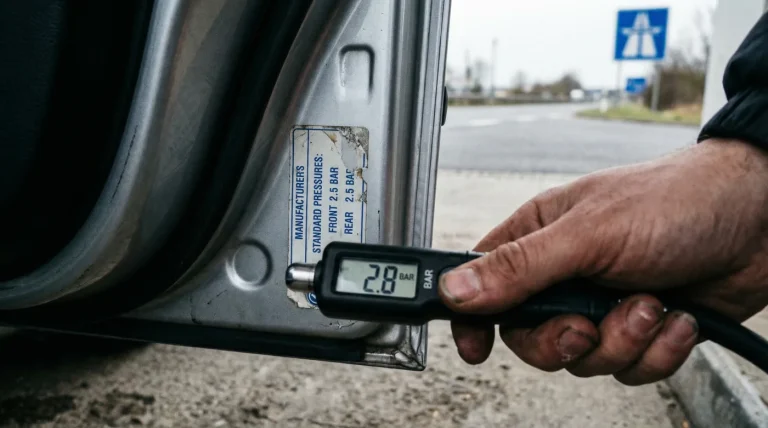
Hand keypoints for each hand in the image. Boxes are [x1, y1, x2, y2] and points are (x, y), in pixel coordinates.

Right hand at [439, 139, 767, 384]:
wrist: (760, 219)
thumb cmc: (676, 202)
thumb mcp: (589, 233)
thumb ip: (520, 267)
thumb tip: (455, 290)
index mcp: (540, 237)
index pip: (483, 283)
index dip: (475, 319)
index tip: (475, 349)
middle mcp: (567, 274)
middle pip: (532, 337)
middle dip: (565, 341)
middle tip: (588, 324)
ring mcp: (604, 304)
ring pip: (584, 359)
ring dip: (623, 341)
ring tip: (650, 305)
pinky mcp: (642, 328)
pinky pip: (630, 367)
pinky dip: (657, 350)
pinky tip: (676, 317)